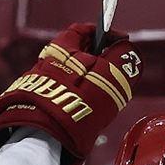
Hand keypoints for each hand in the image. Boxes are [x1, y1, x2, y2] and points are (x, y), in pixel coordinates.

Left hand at [0, 22, 138, 164]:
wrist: (46, 135)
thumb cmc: (80, 103)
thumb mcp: (110, 76)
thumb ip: (122, 57)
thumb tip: (126, 49)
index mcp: (61, 48)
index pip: (83, 29)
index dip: (105, 33)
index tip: (120, 41)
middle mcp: (47, 60)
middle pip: (76, 53)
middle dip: (98, 59)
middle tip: (115, 70)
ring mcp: (40, 82)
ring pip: (70, 74)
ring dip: (88, 79)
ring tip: (102, 95)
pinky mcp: (37, 101)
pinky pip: (62, 92)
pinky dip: (77, 95)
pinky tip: (86, 109)